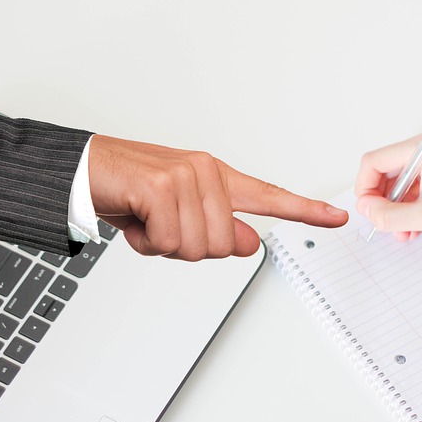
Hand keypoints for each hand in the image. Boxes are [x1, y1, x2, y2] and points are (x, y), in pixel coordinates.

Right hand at [88, 135, 348, 259]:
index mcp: (216, 178)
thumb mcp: (178, 219)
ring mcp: (186, 175)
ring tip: (146, 222)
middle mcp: (206, 172)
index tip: (337, 218)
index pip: (269, 197)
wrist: (83, 171)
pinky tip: (135, 218)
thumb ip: (218, 230)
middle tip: (160, 229)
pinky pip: (170, 240)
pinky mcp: (163, 185)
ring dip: (164, 246)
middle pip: (224, 245)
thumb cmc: (128, 192)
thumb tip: (251, 244)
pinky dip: (147, 241)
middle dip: (188, 250)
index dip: (305, 211)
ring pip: (198, 247)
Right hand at [354, 132, 421, 242]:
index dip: (365, 188)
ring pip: (399, 181)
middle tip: (383, 221)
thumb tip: (366, 209)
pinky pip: (414, 184)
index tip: (368, 209)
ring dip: (396, 207)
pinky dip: (409, 204)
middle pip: (385, 170)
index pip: (374, 161)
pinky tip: (412, 225)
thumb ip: (388, 214)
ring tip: (401, 230)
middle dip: (382, 200)